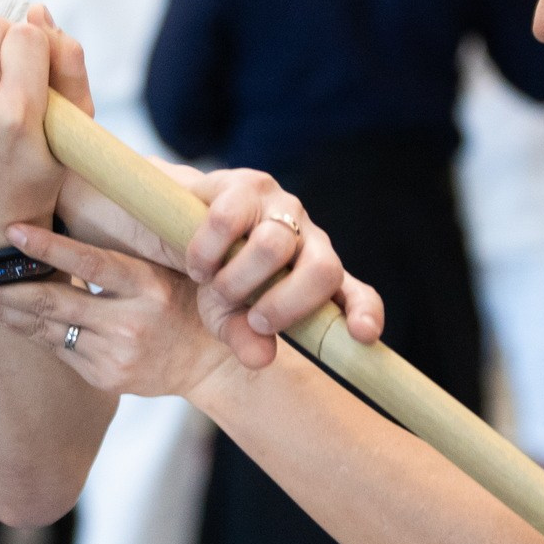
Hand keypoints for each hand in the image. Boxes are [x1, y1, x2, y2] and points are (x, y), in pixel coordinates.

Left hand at [0, 224, 236, 398]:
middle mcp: (131, 323)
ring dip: (2, 310)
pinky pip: (57, 349)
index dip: (49, 248)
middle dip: (2, 289)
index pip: (91, 264)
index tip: (11, 230)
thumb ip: (120, 255)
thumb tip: (63, 216)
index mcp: (148, 287)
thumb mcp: (162, 269)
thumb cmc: (180, 299)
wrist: (207, 361)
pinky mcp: (104, 378)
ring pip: (46, 330)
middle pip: (53, 304)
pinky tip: (2, 314)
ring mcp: (116, 355)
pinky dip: (28, 330)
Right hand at [180, 169, 382, 368]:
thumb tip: (261, 358)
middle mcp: (308, 237)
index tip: (362, 334)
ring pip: (272, 246)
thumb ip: (246, 339)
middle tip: (253, 319)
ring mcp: (280, 206)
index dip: (365, 312)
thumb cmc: (217, 276)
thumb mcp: (227, 317)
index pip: (357, 294)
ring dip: (236, 279)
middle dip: (286, 304)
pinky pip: (227, 222)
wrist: (178, 226)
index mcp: (316, 273)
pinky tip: (197, 265)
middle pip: (323, 269)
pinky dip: (206, 253)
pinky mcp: (244, 186)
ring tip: (214, 285)